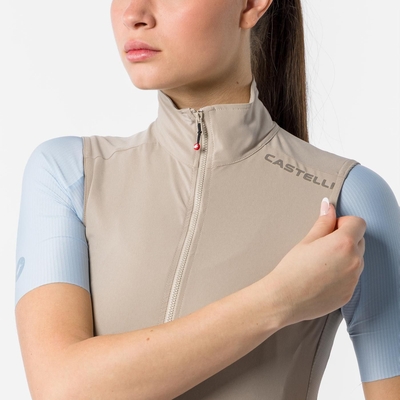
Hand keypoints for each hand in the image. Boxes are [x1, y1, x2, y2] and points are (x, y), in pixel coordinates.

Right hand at [264, 198, 365, 325]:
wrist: (285, 298)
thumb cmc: (292, 269)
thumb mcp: (306, 241)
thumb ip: (323, 222)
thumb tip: (329, 207)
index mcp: (343, 244)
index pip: (358, 223)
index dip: (344, 222)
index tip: (331, 228)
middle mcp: (354, 261)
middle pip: (359, 240)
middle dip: (345, 239)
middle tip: (322, 246)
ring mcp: (354, 279)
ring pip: (356, 259)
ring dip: (344, 257)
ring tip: (320, 263)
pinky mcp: (349, 294)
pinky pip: (351, 277)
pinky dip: (341, 274)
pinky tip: (321, 277)